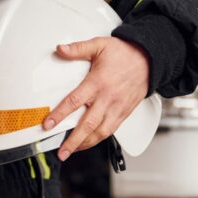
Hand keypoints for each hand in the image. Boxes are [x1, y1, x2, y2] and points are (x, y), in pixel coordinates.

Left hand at [42, 37, 149, 160]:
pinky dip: (98, 139)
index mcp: (98, 82)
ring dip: (86, 144)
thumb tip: (60, 49)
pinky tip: (89, 142)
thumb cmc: (124, 54)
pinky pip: (111, 130)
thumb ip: (78, 49)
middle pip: (88, 124)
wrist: (149, 59)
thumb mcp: (99, 45)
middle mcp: (108, 98)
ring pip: (101, 132)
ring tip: (72, 151)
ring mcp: (117, 108)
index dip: (60, 115)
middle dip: (73, 141)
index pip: (75, 101)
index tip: (48, 124)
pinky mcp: (124, 113)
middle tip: (61, 152)